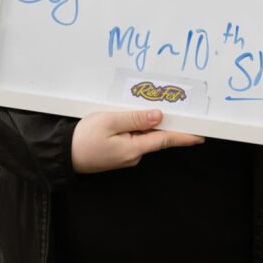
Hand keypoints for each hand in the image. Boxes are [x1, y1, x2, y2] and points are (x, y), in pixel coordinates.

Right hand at [71, 109, 203, 173]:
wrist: (62, 155)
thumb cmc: (82, 139)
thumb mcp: (109, 122)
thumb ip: (135, 118)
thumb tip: (158, 116)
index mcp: (133, 148)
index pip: (165, 140)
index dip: (184, 137)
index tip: (200, 135)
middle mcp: (133, 155)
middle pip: (156, 136)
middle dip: (164, 122)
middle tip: (174, 107)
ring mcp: (126, 155)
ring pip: (143, 136)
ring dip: (147, 123)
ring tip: (143, 107)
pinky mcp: (119, 153)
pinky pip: (133, 138)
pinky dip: (136, 127)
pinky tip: (128, 118)